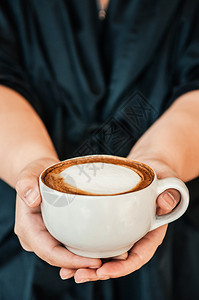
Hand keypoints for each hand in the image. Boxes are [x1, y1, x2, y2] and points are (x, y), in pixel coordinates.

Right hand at [15, 157, 101, 271]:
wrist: (39, 173)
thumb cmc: (35, 172)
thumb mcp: (28, 174)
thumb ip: (26, 184)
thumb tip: (32, 199)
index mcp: (28, 229)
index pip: (49, 252)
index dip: (71, 261)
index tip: (94, 261)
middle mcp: (36, 238)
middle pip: (60, 259)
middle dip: (83, 264)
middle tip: (109, 263)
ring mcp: (46, 237)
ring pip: (66, 255)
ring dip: (86, 260)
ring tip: (112, 258)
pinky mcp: (56, 232)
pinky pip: (70, 245)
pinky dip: (85, 249)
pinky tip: (103, 248)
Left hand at [60, 158, 179, 282]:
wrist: (149, 169)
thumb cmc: (160, 176)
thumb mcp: (167, 181)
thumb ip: (168, 193)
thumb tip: (165, 203)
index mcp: (151, 232)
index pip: (139, 256)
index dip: (122, 267)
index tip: (104, 271)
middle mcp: (136, 235)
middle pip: (118, 261)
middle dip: (99, 272)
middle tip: (78, 275)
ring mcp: (123, 230)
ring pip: (106, 254)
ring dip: (87, 265)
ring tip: (67, 272)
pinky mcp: (111, 222)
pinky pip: (98, 239)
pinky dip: (83, 248)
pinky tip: (67, 254)